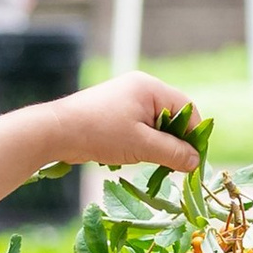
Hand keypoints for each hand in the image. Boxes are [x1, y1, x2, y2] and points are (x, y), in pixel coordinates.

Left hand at [47, 73, 198, 174]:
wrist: (56, 131)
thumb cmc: (100, 133)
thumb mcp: (142, 146)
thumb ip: (173, 153)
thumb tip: (196, 161)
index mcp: (150, 88)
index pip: (187, 109)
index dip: (193, 135)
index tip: (193, 160)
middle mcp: (140, 87)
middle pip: (172, 115)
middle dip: (174, 141)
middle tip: (173, 165)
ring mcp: (126, 98)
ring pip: (156, 123)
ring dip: (157, 144)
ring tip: (149, 161)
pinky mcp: (115, 111)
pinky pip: (140, 126)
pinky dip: (142, 142)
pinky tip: (132, 155)